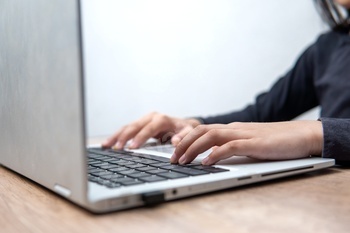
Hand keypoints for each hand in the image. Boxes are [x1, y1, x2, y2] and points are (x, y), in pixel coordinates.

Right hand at [102, 112, 200, 148]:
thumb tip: (175, 141)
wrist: (183, 125)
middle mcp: (151, 117)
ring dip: (117, 136)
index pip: (150, 127)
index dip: (141, 137)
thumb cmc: (185, 130)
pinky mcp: (139, 124)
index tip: (133, 147)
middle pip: (135, 126)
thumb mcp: (189, 133)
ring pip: (127, 127)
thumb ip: (183, 137)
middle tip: (118, 148)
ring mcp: (144, 119)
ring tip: (107, 146)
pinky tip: (107, 144)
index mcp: (162, 119)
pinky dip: (117, 136)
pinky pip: (126, 129)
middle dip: (125, 137)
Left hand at [171, 121, 322, 164]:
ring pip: (212, 136)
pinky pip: (231, 146)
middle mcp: (235, 129)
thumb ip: (232, 145)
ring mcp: (245, 134)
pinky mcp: (256, 144)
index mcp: (233, 129)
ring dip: (194, 148)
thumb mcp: (249, 142)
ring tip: (182, 161)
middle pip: (202, 131)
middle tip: (172, 158)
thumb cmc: (277, 141)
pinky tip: (206, 162)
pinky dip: (216, 154)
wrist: (302, 135)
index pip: (204, 129)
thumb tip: (213, 154)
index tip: (173, 148)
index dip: (186, 138)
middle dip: (184, 144)